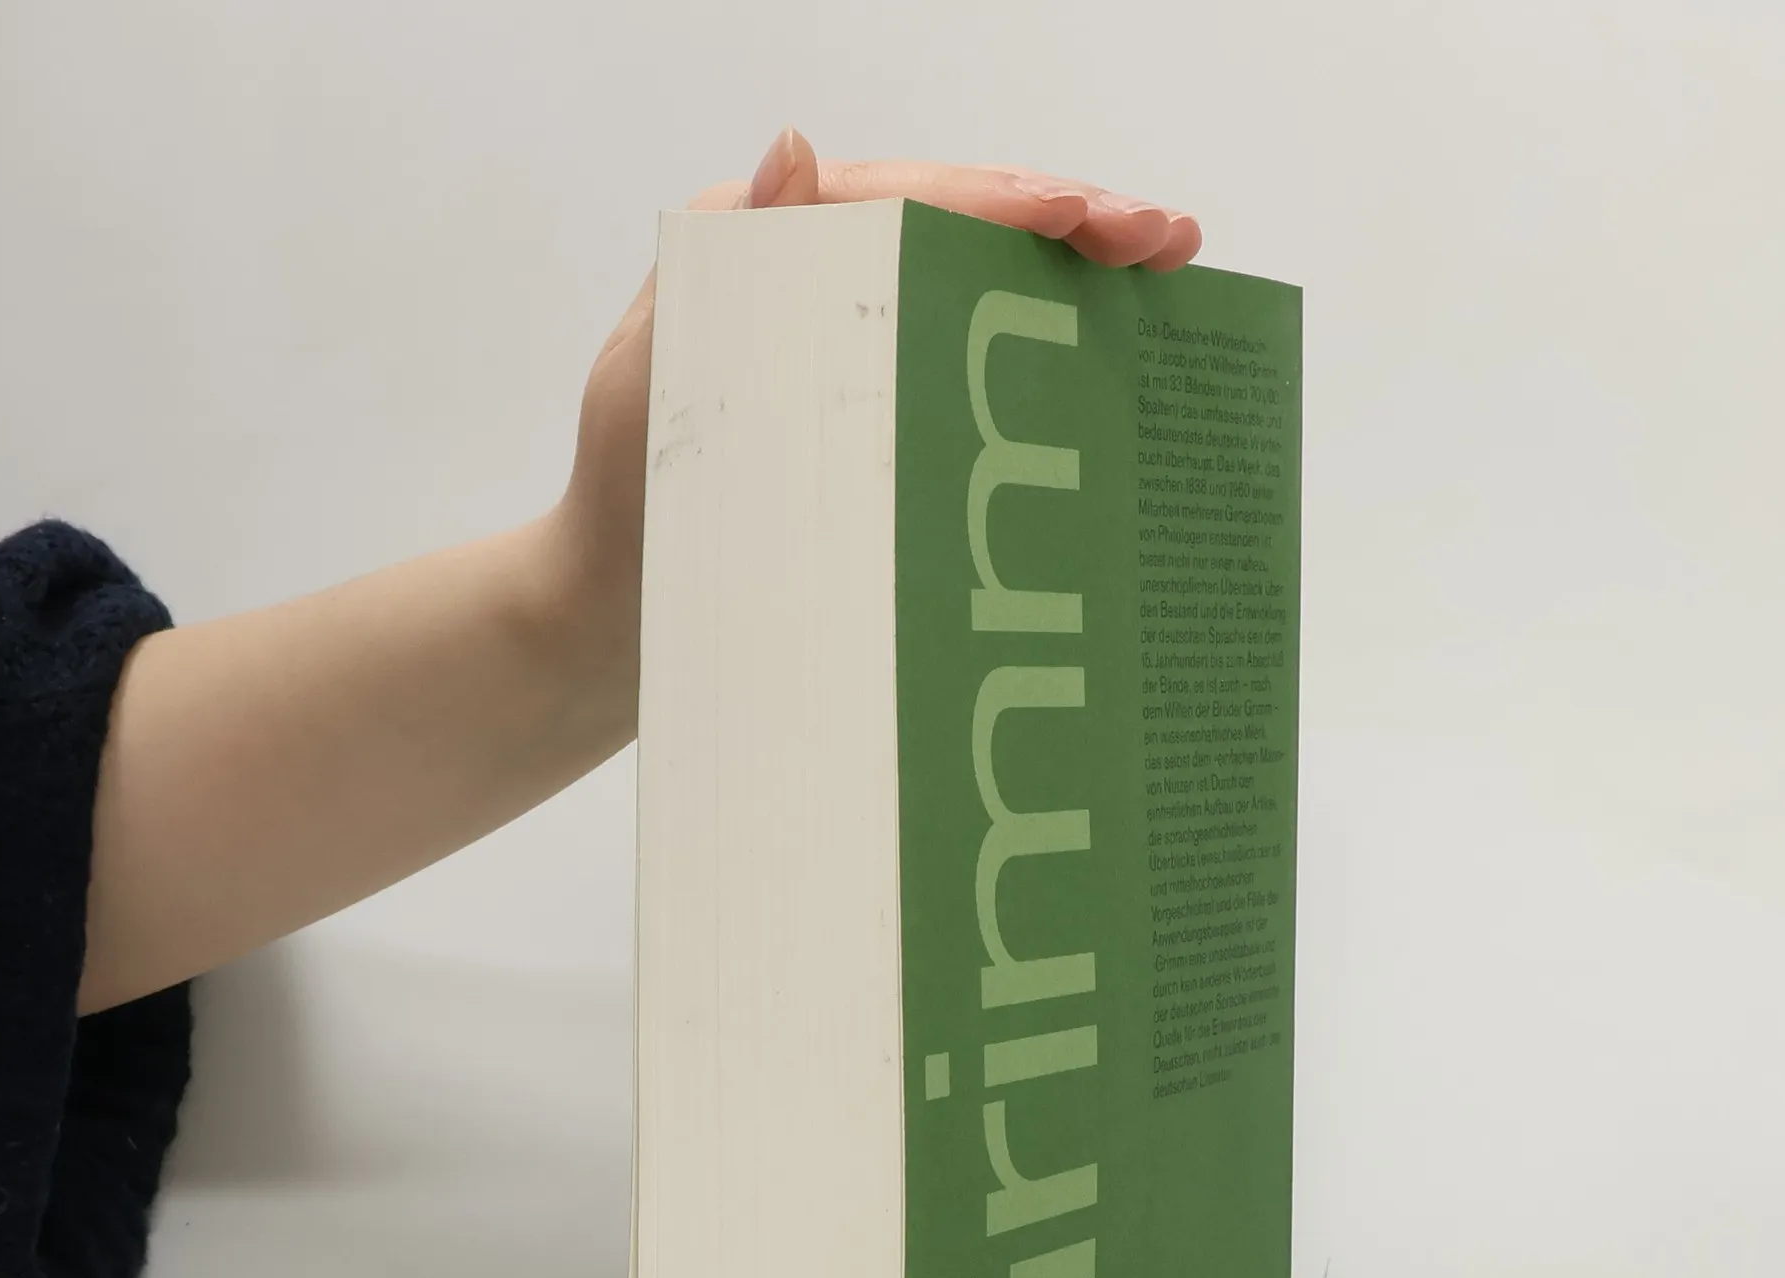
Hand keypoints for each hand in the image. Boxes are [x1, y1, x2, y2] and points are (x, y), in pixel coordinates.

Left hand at [545, 128, 1203, 718]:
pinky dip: (1043, 354)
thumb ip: (717, 273)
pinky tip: (1112, 357)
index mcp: (764, 253)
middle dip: (1073, 224)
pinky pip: (969, 363)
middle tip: (1170, 237)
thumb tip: (794, 150)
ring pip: (982, 288)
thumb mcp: (653, 385)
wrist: (614, 621)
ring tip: (1168, 270)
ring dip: (1076, 279)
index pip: (904, 202)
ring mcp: (854, 349)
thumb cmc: (623, 511)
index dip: (1004, 203)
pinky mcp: (877, 416)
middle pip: (962, 228)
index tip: (1088, 216)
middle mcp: (817, 284)